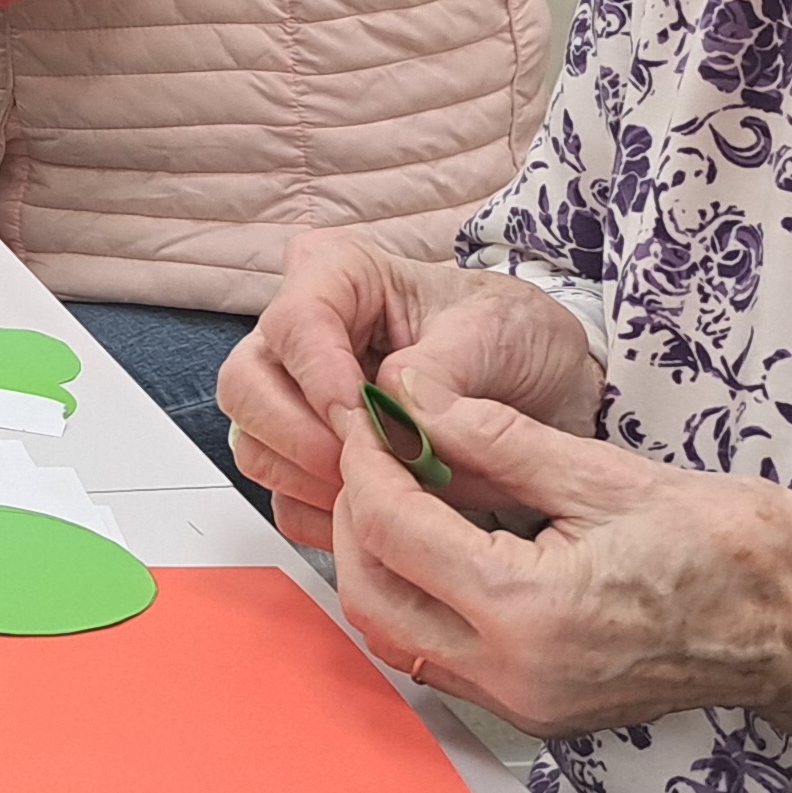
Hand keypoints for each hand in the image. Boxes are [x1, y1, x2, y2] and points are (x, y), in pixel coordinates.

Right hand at [221, 236, 604, 549]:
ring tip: (379, 493)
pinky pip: (281, 496)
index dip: (319, 375)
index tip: (361, 418)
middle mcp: (301, 335)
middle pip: (247, 384)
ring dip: (308, 481)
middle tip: (360, 465)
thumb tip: (391, 407)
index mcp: (338, 276)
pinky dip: (320, 516)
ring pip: (253, 443)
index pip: (294, 321)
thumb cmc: (512, 339)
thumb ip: (441, 368)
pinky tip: (375, 516)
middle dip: (299, 436)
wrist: (544, 390)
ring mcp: (294, 397)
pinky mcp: (304, 454)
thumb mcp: (496, 334)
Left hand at [324, 399, 791, 758]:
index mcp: (534, 612)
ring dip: (377, 559)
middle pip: (370, 595)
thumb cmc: (734, 553)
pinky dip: (416, 595)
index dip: (369, 462)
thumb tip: (419, 403)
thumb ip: (502, 441)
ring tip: (401, 486)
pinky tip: (438, 537)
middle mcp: (517, 674)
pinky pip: (437, 655)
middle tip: (374, 451)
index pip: (396, 531)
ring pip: (393, 634)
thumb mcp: (609, 474)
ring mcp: (524, 703)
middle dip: (355, 515)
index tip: (370, 416)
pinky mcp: (534, 709)